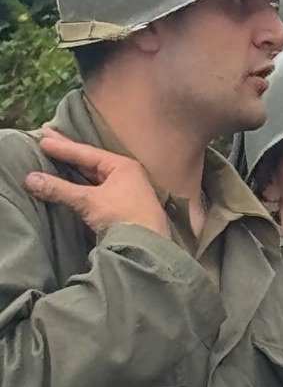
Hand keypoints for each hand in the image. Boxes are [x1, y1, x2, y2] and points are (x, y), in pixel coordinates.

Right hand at [25, 129, 170, 238]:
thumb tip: (30, 179)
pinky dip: (83, 186)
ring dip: (75, 170)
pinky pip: (98, 191)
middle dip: (68, 153)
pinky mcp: (124, 208)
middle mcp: (127, 175)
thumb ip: (60, 189)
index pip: (87, 153)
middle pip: (91, 162)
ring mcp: (127, 192)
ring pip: (95, 177)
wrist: (148, 248)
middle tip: (47, 139)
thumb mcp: (88, 201)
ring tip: (56, 160)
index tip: (43, 138)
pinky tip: (72, 184)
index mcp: (122, 166)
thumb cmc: (122, 216)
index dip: (64, 147)